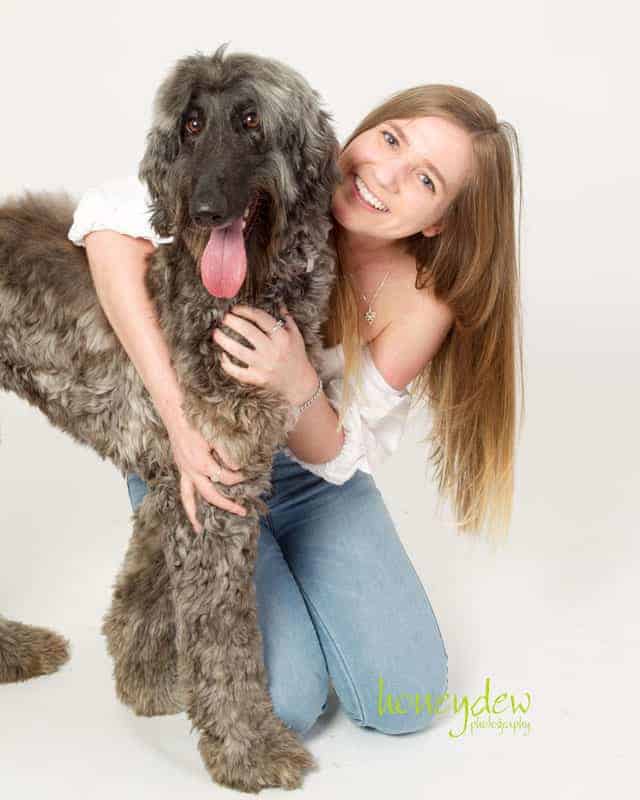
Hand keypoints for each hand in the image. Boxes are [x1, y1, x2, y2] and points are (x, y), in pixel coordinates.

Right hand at [167, 416, 247, 533]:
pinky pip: (183, 490)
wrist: (175, 412)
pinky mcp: (181, 468)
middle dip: (227, 505)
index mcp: (202, 463)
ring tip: (199, 530)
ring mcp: (184, 471)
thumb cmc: (196, 421)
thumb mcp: (214, 434)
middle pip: (210, 495)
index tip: (249, 475)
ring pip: (189, 499)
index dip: (239, 478)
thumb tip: (237, 466)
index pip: (225, 477)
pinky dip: (188, 503)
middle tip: (242, 512)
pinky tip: (192, 511)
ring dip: (195, 515)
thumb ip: (226, 451)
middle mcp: (191, 471)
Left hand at [213, 303, 318, 404]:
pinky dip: (228, 364)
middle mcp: (273, 350)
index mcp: (282, 338)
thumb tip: (280, 304)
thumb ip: (287, 319)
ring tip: (216, 333)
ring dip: (224, 341)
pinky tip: (222, 356)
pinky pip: (238, 372)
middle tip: (224, 318)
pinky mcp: (257, 378)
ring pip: (239, 351)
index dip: (246, 311)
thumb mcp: (296, 336)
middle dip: (233, 322)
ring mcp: (264, 366)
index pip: (261, 318)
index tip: (235, 308)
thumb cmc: (297, 356)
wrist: (299, 383)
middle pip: (248, 332)